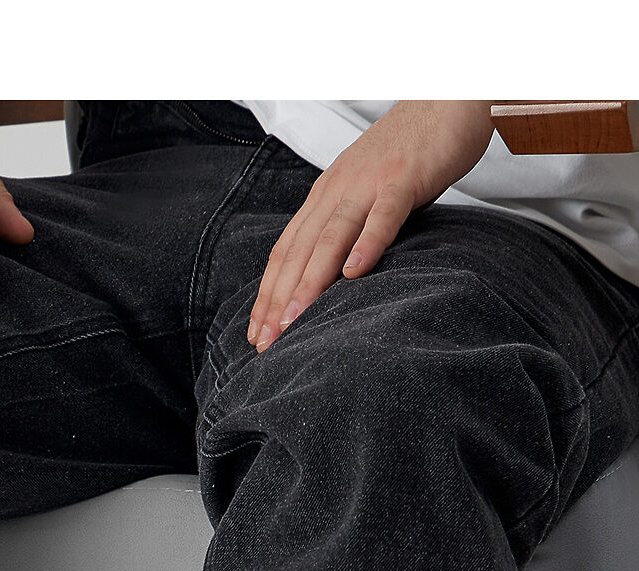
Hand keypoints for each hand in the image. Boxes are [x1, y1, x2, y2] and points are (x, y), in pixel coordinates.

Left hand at [247, 101, 494, 350]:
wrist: (445, 97)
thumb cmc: (408, 150)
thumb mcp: (365, 192)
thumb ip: (346, 227)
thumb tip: (332, 275)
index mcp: (325, 195)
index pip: (286, 251)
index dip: (268, 294)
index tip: (256, 333)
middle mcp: (337, 190)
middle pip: (299, 251)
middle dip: (277, 300)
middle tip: (265, 342)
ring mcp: (369, 183)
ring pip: (330, 237)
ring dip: (309, 282)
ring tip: (294, 320)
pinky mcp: (404, 178)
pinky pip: (383, 215)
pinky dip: (367, 244)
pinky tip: (355, 274)